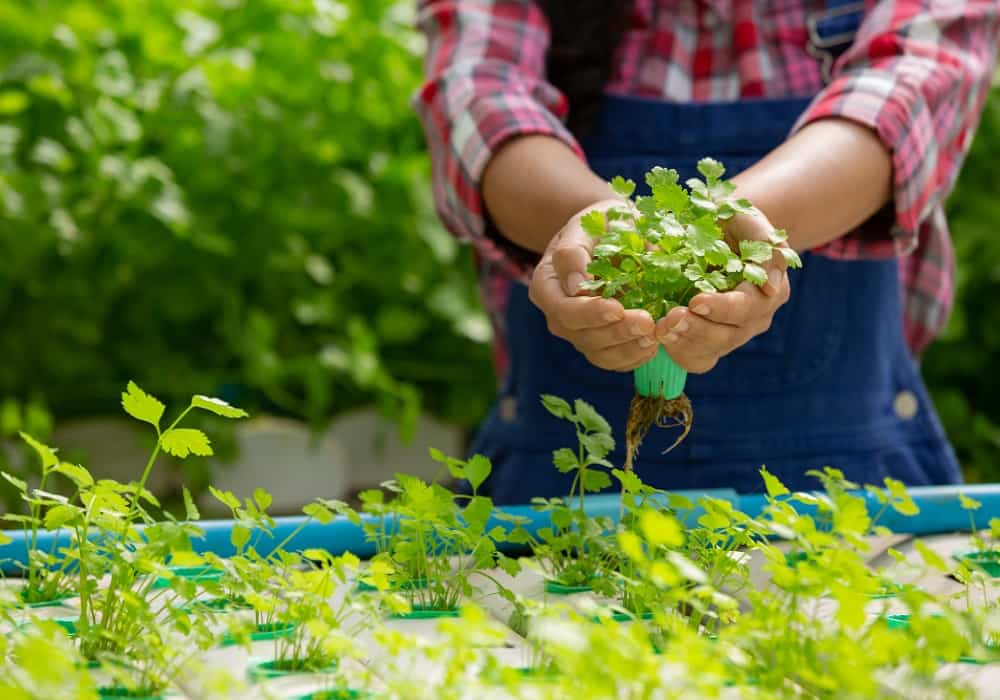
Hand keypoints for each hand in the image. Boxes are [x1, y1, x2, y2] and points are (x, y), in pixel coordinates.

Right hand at [528, 199, 659, 371]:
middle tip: (647, 322)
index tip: (617, 308)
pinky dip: (636, 356)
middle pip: (581, 335)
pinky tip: (655, 343)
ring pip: (598, 354)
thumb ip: (576, 251)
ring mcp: (579, 332)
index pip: (562, 308)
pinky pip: (615, 361)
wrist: (615, 234)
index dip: (589, 313)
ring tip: (655, 334)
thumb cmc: (602, 224)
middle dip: (616, 332)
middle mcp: (558, 314)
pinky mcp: (601, 344)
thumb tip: (577, 285)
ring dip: (628, 348)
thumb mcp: (588, 224)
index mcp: (547, 284)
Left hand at [654, 207, 791, 373]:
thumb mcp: (752, 222)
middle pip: (728, 335)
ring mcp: (732, 333)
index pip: (747, 308)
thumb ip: (767, 248)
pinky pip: (697, 358)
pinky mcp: (709, 342)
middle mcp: (753, 319)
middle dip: (698, 329)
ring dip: (684, 341)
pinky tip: (661, 337)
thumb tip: (771, 289)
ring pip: (711, 350)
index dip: (723, 308)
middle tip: (671, 318)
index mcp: (767, 292)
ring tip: (661, 328)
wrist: (717, 232)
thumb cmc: (735, 224)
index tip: (696, 300)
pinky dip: (678, 350)